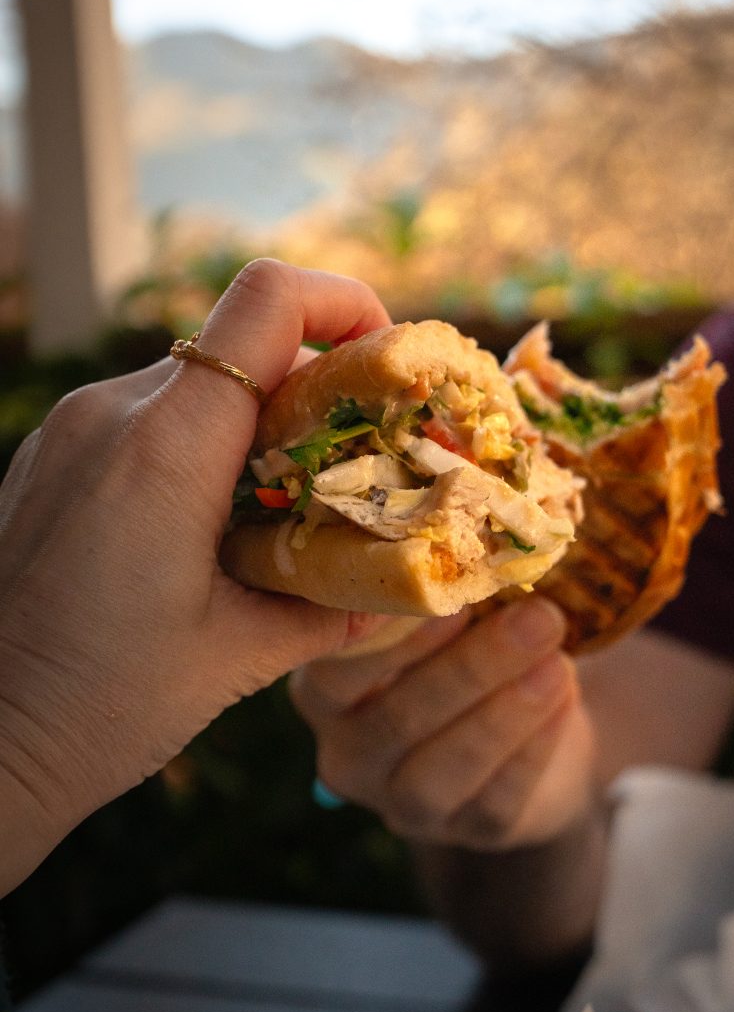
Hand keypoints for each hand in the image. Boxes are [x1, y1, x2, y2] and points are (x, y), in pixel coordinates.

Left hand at [0, 259, 389, 889]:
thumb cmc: (100, 708)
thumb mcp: (240, 657)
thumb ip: (332, 605)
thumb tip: (403, 586)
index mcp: (166, 447)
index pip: (268, 303)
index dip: (345, 303)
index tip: (386, 362)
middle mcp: (112, 414)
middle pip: (244, 347)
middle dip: (319, 390)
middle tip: (364, 462)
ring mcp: (72, 430)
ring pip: (198, 385)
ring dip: (260, 425)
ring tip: (292, 509)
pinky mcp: (51, 456)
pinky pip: (148, 418)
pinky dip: (203, 448)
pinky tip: (217, 528)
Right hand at [290, 597, 598, 851]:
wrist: (535, 731)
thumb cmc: (476, 648)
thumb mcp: (459, 619)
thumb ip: (454, 595)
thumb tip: (487, 548)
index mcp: (327, 691)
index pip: (336, 674)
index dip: (391, 641)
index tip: (447, 598)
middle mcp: (348, 755)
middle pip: (395, 721)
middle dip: (471, 668)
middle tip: (536, 617)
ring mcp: (403, 805)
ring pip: (439, 773)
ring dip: (505, 713)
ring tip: (558, 662)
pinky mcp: (468, 832)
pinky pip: (496, 801)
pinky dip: (535, 748)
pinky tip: (565, 700)